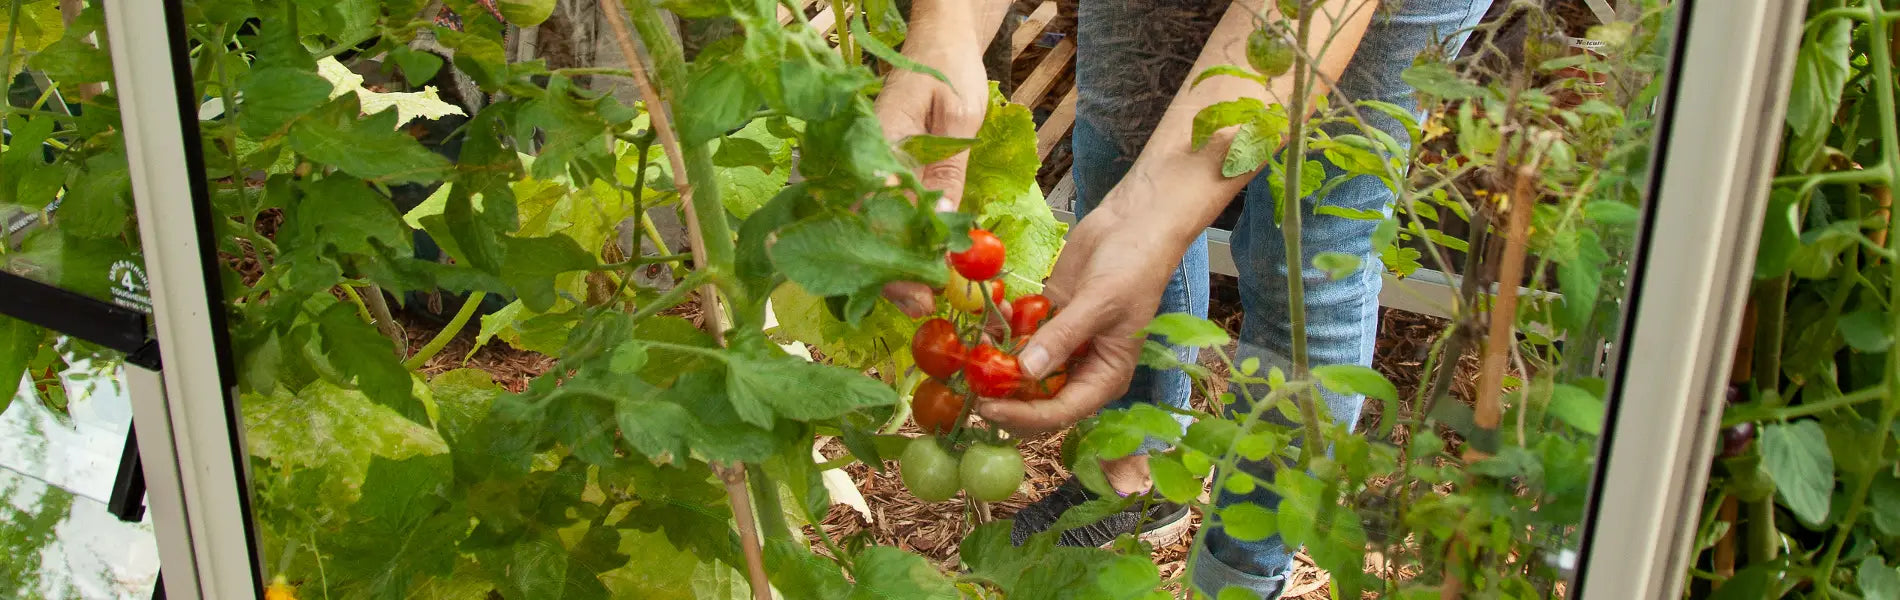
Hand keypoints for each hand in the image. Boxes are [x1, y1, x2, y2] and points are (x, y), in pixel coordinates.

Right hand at [875, 22, 990, 317]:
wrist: (938, 42)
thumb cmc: (949, 69)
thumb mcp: (960, 117)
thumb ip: (946, 170)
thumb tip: (937, 226)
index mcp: (875, 138)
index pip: (871, 204)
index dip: (888, 250)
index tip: (914, 282)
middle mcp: (860, 158)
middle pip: (859, 226)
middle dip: (885, 271)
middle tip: (919, 304)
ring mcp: (866, 167)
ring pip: (863, 229)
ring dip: (887, 267)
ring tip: (919, 300)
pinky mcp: (880, 175)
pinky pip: (878, 217)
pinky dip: (894, 248)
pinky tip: (915, 276)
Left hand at [976, 202, 1191, 434]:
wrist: (1134, 223)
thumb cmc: (1134, 267)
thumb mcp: (1100, 303)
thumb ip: (1062, 337)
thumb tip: (1026, 370)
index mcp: (1104, 377)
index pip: (1060, 411)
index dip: (1023, 416)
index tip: (988, 407)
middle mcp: (1080, 368)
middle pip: (1036, 397)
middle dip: (1004, 392)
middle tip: (970, 380)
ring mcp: (1060, 343)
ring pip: (1021, 366)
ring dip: (996, 358)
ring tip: (975, 342)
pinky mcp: (1045, 318)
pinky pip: (1017, 333)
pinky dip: (1001, 327)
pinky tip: (991, 312)